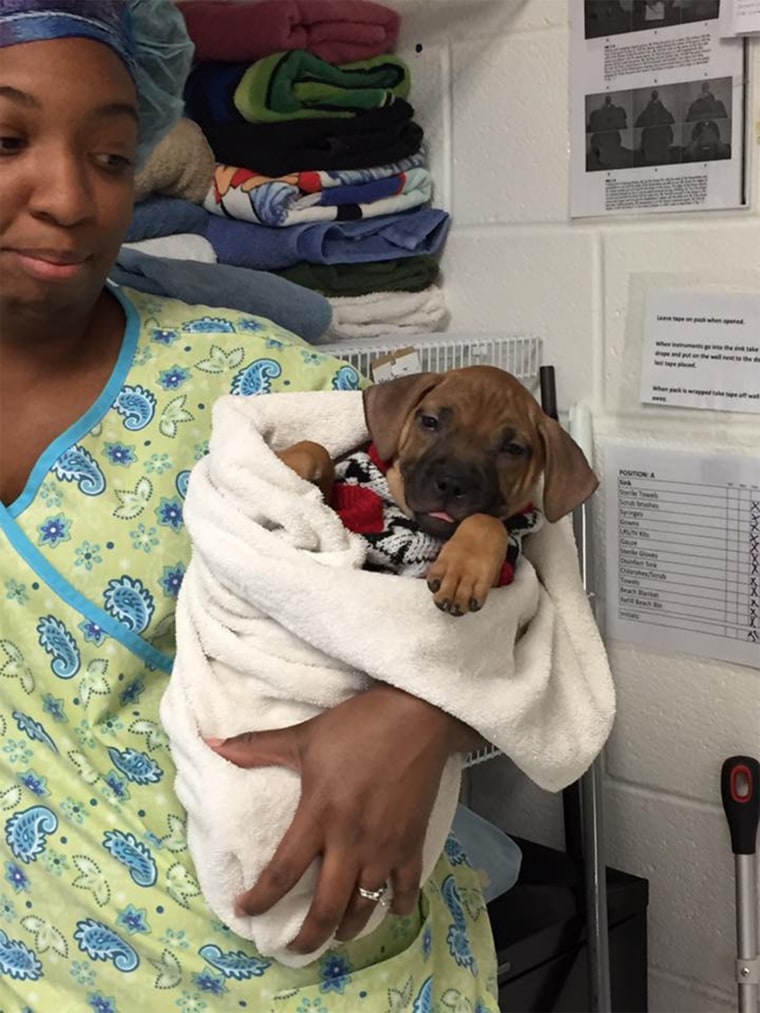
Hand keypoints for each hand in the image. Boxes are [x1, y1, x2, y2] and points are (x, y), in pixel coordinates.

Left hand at [207, 684, 470, 954]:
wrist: (418, 716)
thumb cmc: (357, 725)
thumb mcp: (305, 735)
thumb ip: (258, 746)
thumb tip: (212, 743)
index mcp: (319, 814)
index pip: (283, 872)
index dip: (260, 899)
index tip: (244, 911)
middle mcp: (351, 840)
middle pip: (326, 908)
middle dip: (307, 937)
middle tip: (293, 948)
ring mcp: (385, 847)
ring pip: (364, 907)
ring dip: (347, 929)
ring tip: (334, 934)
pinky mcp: (413, 843)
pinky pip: (405, 891)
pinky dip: (394, 907)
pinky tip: (384, 908)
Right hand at [426, 514, 507, 615]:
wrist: (482, 526)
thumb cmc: (491, 550)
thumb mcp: (496, 567)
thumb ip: (488, 583)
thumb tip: (478, 598)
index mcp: (486, 575)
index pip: (478, 597)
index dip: (473, 605)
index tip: (471, 606)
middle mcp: (470, 571)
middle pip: (460, 597)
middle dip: (456, 608)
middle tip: (454, 609)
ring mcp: (455, 564)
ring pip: (445, 589)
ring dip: (442, 600)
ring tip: (442, 603)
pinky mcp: (443, 558)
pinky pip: (434, 574)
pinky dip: (432, 583)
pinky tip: (435, 586)